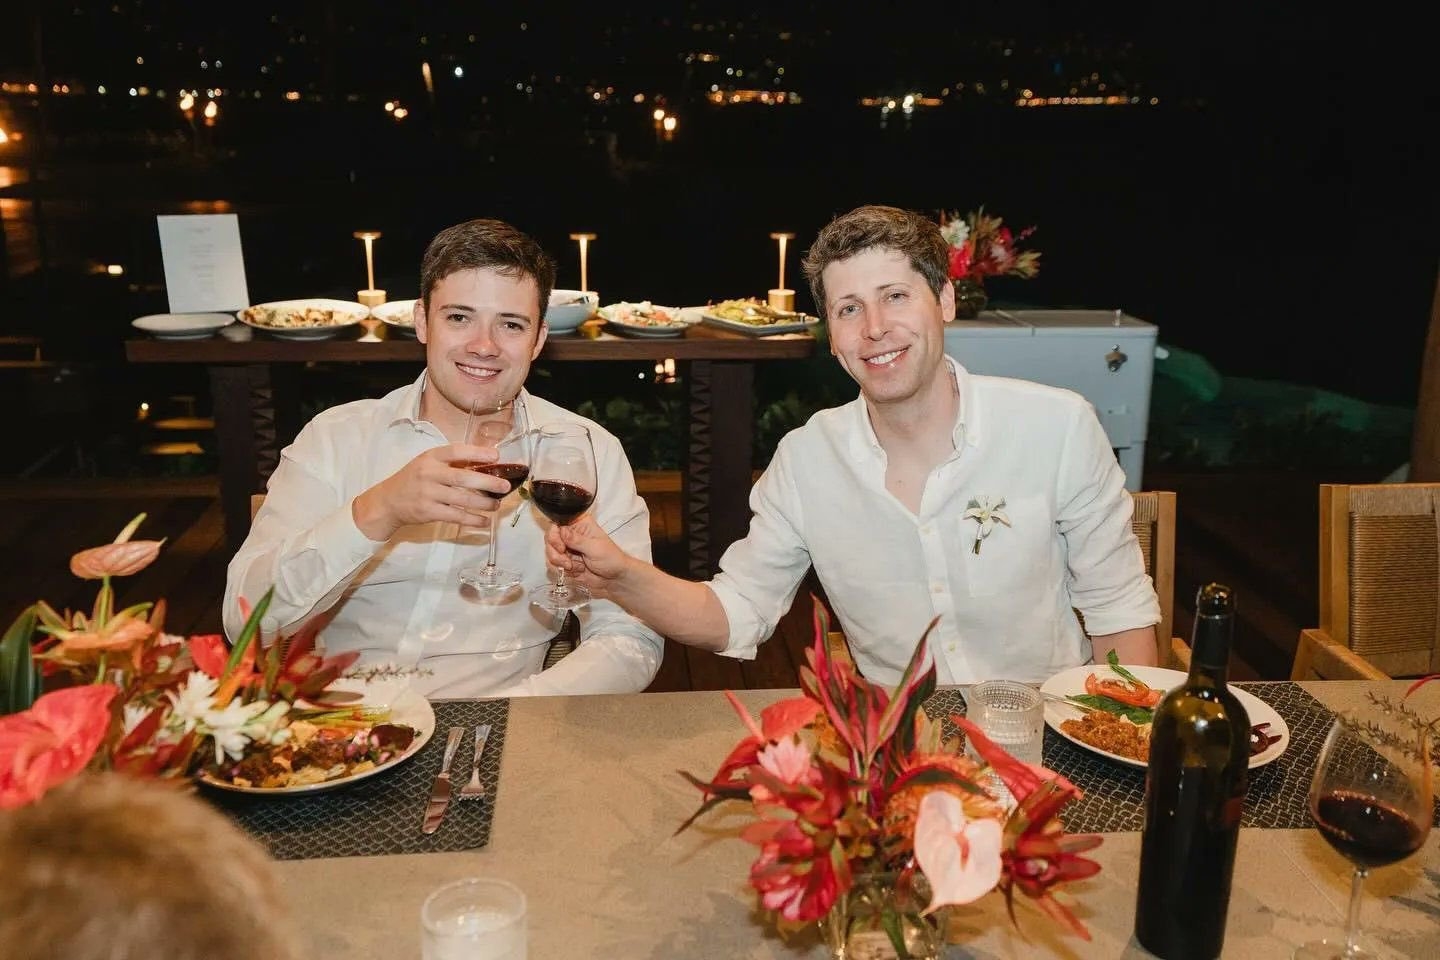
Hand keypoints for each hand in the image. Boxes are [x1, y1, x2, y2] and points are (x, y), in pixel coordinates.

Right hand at [352, 443, 507, 540]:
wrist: (388, 501)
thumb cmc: (414, 479)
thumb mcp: (428, 463)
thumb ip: (452, 462)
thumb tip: (487, 462)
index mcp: (431, 457)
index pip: (456, 451)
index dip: (477, 453)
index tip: (496, 456)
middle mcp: (429, 474)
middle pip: (462, 478)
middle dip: (487, 482)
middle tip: (505, 486)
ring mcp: (428, 494)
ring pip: (462, 499)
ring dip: (483, 503)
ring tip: (496, 505)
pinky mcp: (428, 512)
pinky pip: (455, 516)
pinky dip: (472, 519)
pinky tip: (484, 521)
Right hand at [543, 514, 632, 597]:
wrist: (614, 579)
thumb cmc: (611, 559)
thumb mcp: (595, 548)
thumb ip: (576, 540)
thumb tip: (560, 531)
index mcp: (580, 524)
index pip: (557, 522)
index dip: (554, 535)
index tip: (561, 546)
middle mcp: (571, 534)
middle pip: (550, 538)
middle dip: (556, 552)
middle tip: (567, 560)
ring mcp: (567, 548)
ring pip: (549, 552)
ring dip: (560, 563)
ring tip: (575, 567)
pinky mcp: (564, 561)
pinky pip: (552, 564)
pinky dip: (562, 570)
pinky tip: (575, 570)